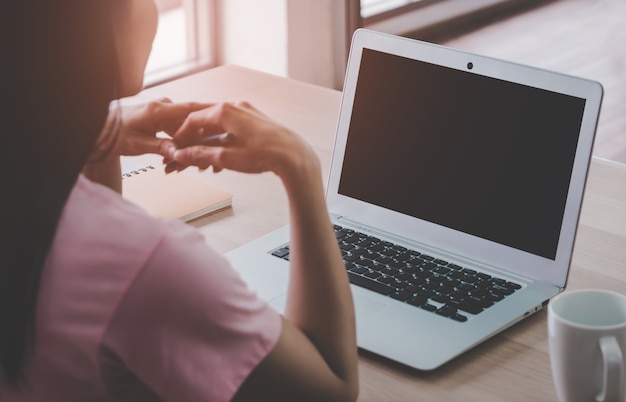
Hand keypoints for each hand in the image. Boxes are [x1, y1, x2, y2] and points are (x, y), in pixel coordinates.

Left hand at [106, 98, 211, 158]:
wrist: (102, 128)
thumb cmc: (115, 133)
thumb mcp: (137, 144)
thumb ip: (160, 147)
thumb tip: (178, 152)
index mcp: (158, 110)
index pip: (190, 110)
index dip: (209, 115)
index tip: (224, 122)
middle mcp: (163, 107)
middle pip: (192, 121)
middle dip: (202, 138)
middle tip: (211, 154)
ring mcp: (164, 111)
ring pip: (187, 127)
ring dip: (193, 142)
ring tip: (198, 160)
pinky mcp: (163, 117)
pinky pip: (179, 128)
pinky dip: (184, 141)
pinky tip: (186, 154)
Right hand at [169, 102, 318, 183]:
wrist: (295, 156)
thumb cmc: (265, 153)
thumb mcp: (226, 157)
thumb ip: (201, 155)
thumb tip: (182, 156)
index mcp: (225, 111)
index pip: (193, 120)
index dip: (180, 137)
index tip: (174, 149)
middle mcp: (235, 107)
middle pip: (205, 125)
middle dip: (192, 145)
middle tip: (182, 160)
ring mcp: (247, 114)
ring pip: (218, 130)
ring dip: (207, 148)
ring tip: (201, 167)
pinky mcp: (256, 124)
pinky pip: (231, 133)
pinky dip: (222, 146)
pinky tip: (219, 164)